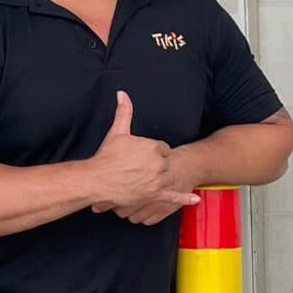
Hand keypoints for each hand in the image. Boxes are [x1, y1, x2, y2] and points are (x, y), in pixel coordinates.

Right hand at [84, 91, 201, 225]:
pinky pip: (174, 197)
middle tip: (141, 170)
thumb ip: (124, 112)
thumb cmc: (106, 156)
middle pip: (166, 163)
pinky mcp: (155, 195)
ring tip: (150, 181)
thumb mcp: (117, 131)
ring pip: (168, 178)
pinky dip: (185, 198)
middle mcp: (159, 163)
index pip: (163, 149)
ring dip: (162, 179)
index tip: (141, 157)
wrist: (97, 179)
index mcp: (153, 146)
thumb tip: (122, 93)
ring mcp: (158, 180)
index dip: (153, 153)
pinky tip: (195, 199)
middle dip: (156, 166)